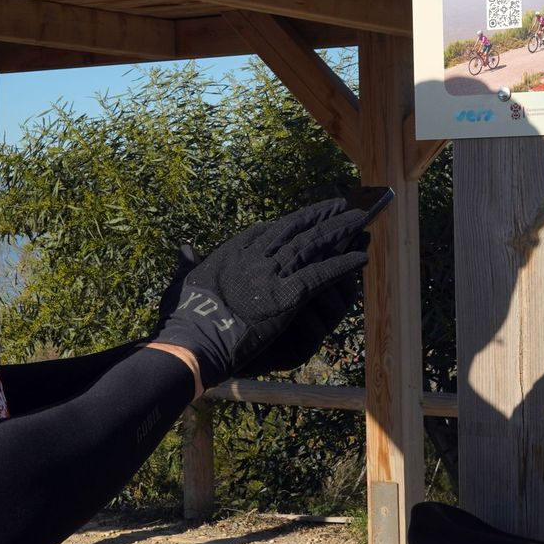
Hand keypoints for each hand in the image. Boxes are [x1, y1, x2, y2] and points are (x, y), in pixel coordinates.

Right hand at [152, 200, 369, 388]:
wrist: (193, 338)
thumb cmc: (184, 314)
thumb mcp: (183, 282)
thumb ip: (188, 263)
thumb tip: (185, 249)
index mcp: (234, 250)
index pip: (270, 229)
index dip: (294, 219)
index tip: (309, 212)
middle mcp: (256, 254)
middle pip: (296, 229)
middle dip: (320, 216)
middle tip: (341, 205)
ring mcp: (273, 273)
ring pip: (313, 245)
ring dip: (338, 232)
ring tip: (359, 220)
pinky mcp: (288, 296)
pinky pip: (322, 276)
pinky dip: (342, 265)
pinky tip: (360, 258)